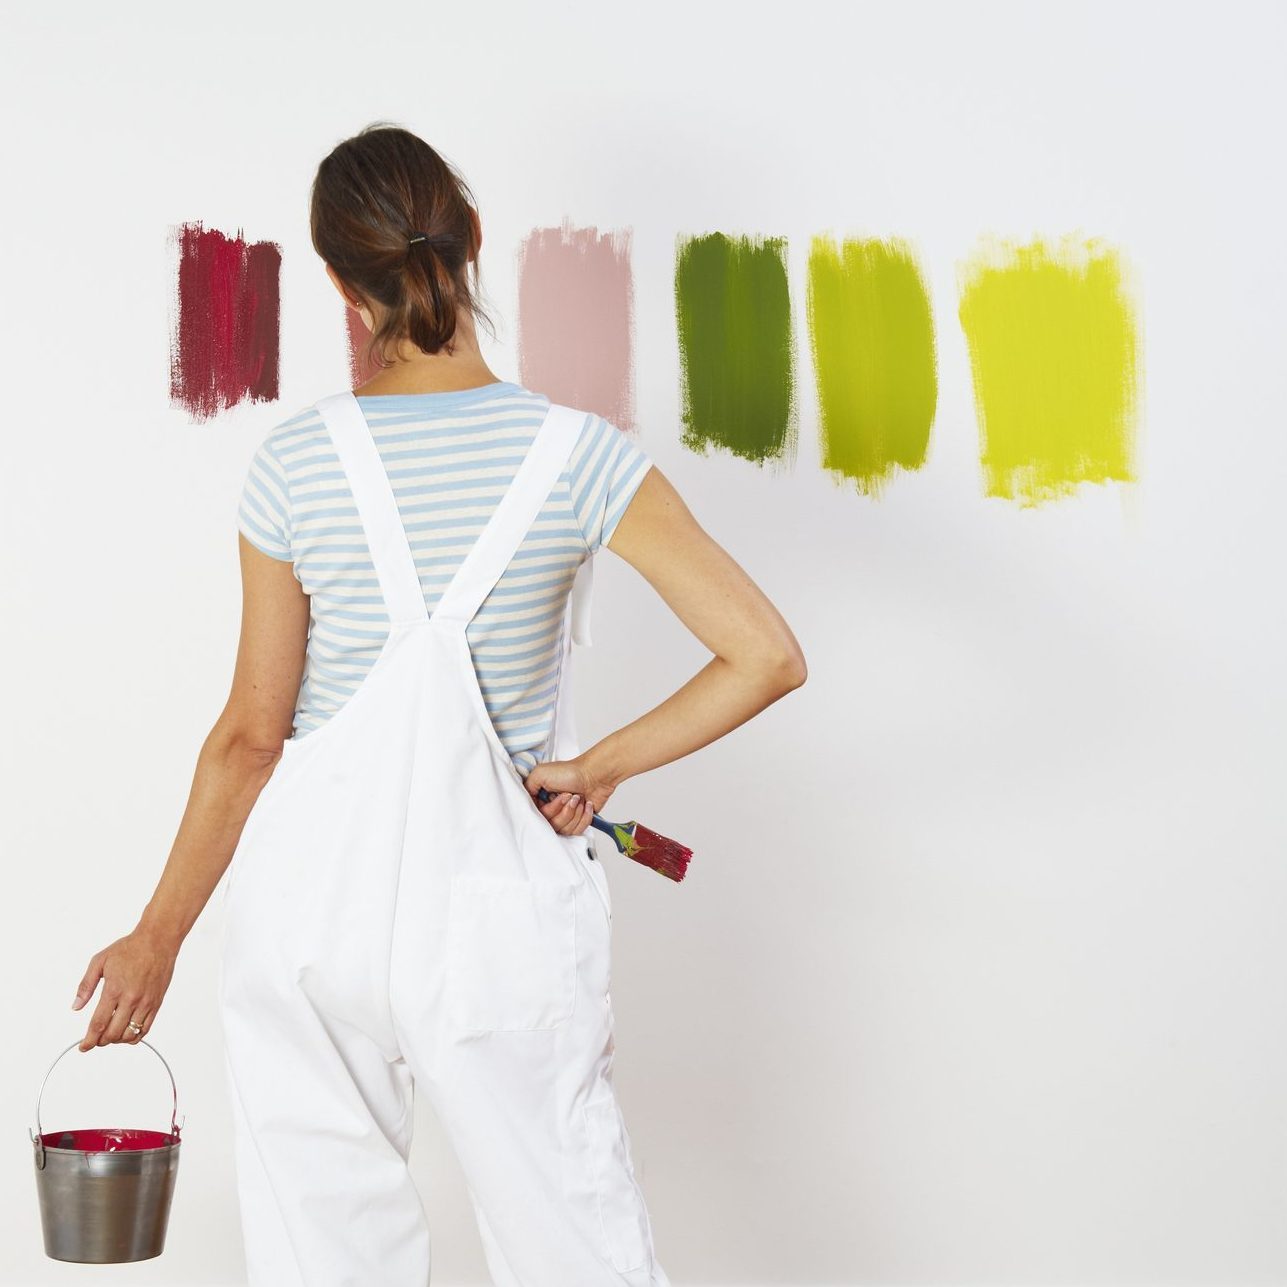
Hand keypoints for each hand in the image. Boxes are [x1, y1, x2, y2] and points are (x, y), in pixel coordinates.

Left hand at [71, 927, 178, 1051]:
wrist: (158, 940)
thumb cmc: (130, 948)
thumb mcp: (100, 961)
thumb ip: (85, 986)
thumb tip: (76, 1006)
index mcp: (114, 990)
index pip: (98, 1024)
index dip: (89, 1040)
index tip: (83, 1047)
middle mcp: (131, 999)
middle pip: (112, 1034)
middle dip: (100, 1041)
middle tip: (95, 1040)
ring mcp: (146, 1002)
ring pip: (129, 1035)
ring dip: (116, 1040)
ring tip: (110, 1036)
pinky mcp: (156, 1003)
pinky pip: (145, 1029)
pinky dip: (134, 1037)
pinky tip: (126, 1034)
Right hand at [524, 756, 615, 836]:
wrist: (595, 774)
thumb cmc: (571, 772)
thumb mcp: (540, 773)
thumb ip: (526, 788)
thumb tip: (525, 803)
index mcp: (540, 800)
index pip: (537, 818)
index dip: (549, 809)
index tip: (557, 796)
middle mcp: (551, 810)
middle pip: (552, 825)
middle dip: (565, 810)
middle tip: (570, 796)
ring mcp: (565, 817)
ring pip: (565, 830)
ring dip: (575, 813)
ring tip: (579, 799)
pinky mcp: (579, 822)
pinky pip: (578, 831)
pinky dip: (584, 817)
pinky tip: (587, 804)